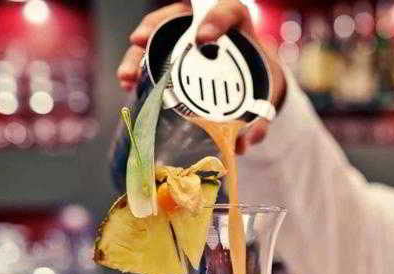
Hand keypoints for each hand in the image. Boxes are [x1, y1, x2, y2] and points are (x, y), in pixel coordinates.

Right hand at [116, 1, 285, 154]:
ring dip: (137, 53)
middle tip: (138, 42)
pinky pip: (153, 53)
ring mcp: (188, 39)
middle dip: (155, 28)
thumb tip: (244, 141)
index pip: (228, 11)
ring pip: (159, 35)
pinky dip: (138, 66)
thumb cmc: (261, 81)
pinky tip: (129, 83)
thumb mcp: (266, 95)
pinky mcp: (175, 53)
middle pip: (179, 18)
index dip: (215, 19)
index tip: (203, 37)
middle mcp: (209, 27)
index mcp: (239, 28)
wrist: (257, 82)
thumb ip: (261, 117)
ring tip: (127, 76)